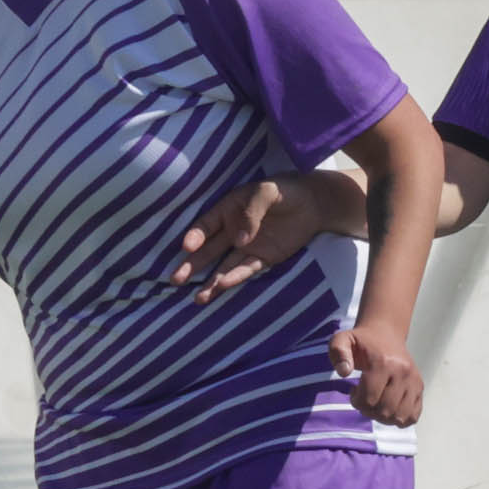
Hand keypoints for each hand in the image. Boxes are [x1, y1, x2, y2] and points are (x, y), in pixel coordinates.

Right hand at [171, 173, 338, 303]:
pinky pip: (246, 270)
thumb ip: (252, 211)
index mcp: (227, 210)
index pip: (205, 226)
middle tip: (175, 280)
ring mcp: (246, 247)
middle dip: (191, 265)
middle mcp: (232, 231)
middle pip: (208, 251)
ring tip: (198, 298)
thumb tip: (240, 239)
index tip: (186, 247)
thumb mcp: (266, 192)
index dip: (195, 236)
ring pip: (223, 266)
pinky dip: (235, 277)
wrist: (313, 203)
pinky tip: (222, 286)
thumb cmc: (285, 190)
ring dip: (211, 282)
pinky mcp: (263, 259)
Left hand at [330, 318, 422, 426]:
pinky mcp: (420, 387)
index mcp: (383, 363)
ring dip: (383, 418)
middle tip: (364, 399)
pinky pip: (413, 416)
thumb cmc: (361, 342)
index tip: (353, 391)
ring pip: (399, 417)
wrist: (385, 334)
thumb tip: (344, 372)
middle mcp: (403, 372)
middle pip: (384, 411)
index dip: (356, 401)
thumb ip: (338, 352)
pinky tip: (390, 408)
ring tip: (376, 404)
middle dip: (368, 411)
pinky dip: (400, 419)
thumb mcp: (343, 340)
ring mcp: (414, 381)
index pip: (369, 399)